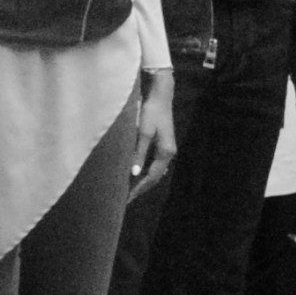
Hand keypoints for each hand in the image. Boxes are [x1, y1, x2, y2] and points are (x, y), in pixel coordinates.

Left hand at [128, 69, 176, 200]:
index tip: (127, 198)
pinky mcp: (163, 144)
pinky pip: (155, 163)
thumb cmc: (151, 112)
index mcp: (166, 152)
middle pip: (155, 176)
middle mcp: (169, 153)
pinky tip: (137, 174)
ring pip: (155, 170)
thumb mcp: (143, 133)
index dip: (139, 188)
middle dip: (141, 187)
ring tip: (130, 189)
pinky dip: (146, 171)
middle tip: (126, 198)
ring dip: (144, 180)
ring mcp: (167, 149)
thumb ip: (139, 154)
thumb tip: (134, 174)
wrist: (160, 96)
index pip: (152, 176)